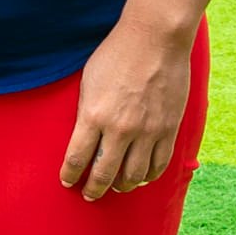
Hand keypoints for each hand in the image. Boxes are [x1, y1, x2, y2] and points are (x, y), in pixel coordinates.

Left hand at [58, 18, 195, 201]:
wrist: (155, 39)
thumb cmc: (116, 54)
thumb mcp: (88, 80)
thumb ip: (86, 110)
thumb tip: (84, 134)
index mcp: (94, 115)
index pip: (77, 158)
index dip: (70, 175)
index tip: (67, 182)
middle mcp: (120, 129)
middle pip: (104, 174)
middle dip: (94, 189)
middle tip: (89, 195)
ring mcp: (147, 131)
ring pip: (134, 175)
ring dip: (122, 185)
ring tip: (116, 187)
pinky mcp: (168, 129)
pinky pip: (159, 164)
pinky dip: (148, 176)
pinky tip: (141, 177)